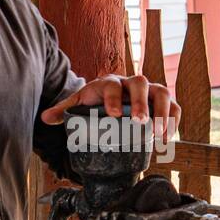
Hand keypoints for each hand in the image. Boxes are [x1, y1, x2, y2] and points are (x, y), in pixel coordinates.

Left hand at [40, 74, 180, 143]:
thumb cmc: (95, 101)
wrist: (111, 97)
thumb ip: (64, 110)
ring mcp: (149, 91)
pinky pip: (174, 106)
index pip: (113, 85)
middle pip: (141, 83)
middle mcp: (132, 83)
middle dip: (141, 102)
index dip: (113, 98)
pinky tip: (167, 136)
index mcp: (109, 82)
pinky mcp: (162, 101)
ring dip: (162, 112)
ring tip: (159, 133)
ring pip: (162, 92)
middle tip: (139, 122)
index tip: (112, 115)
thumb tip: (45, 118)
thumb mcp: (78, 104)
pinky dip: (174, 119)